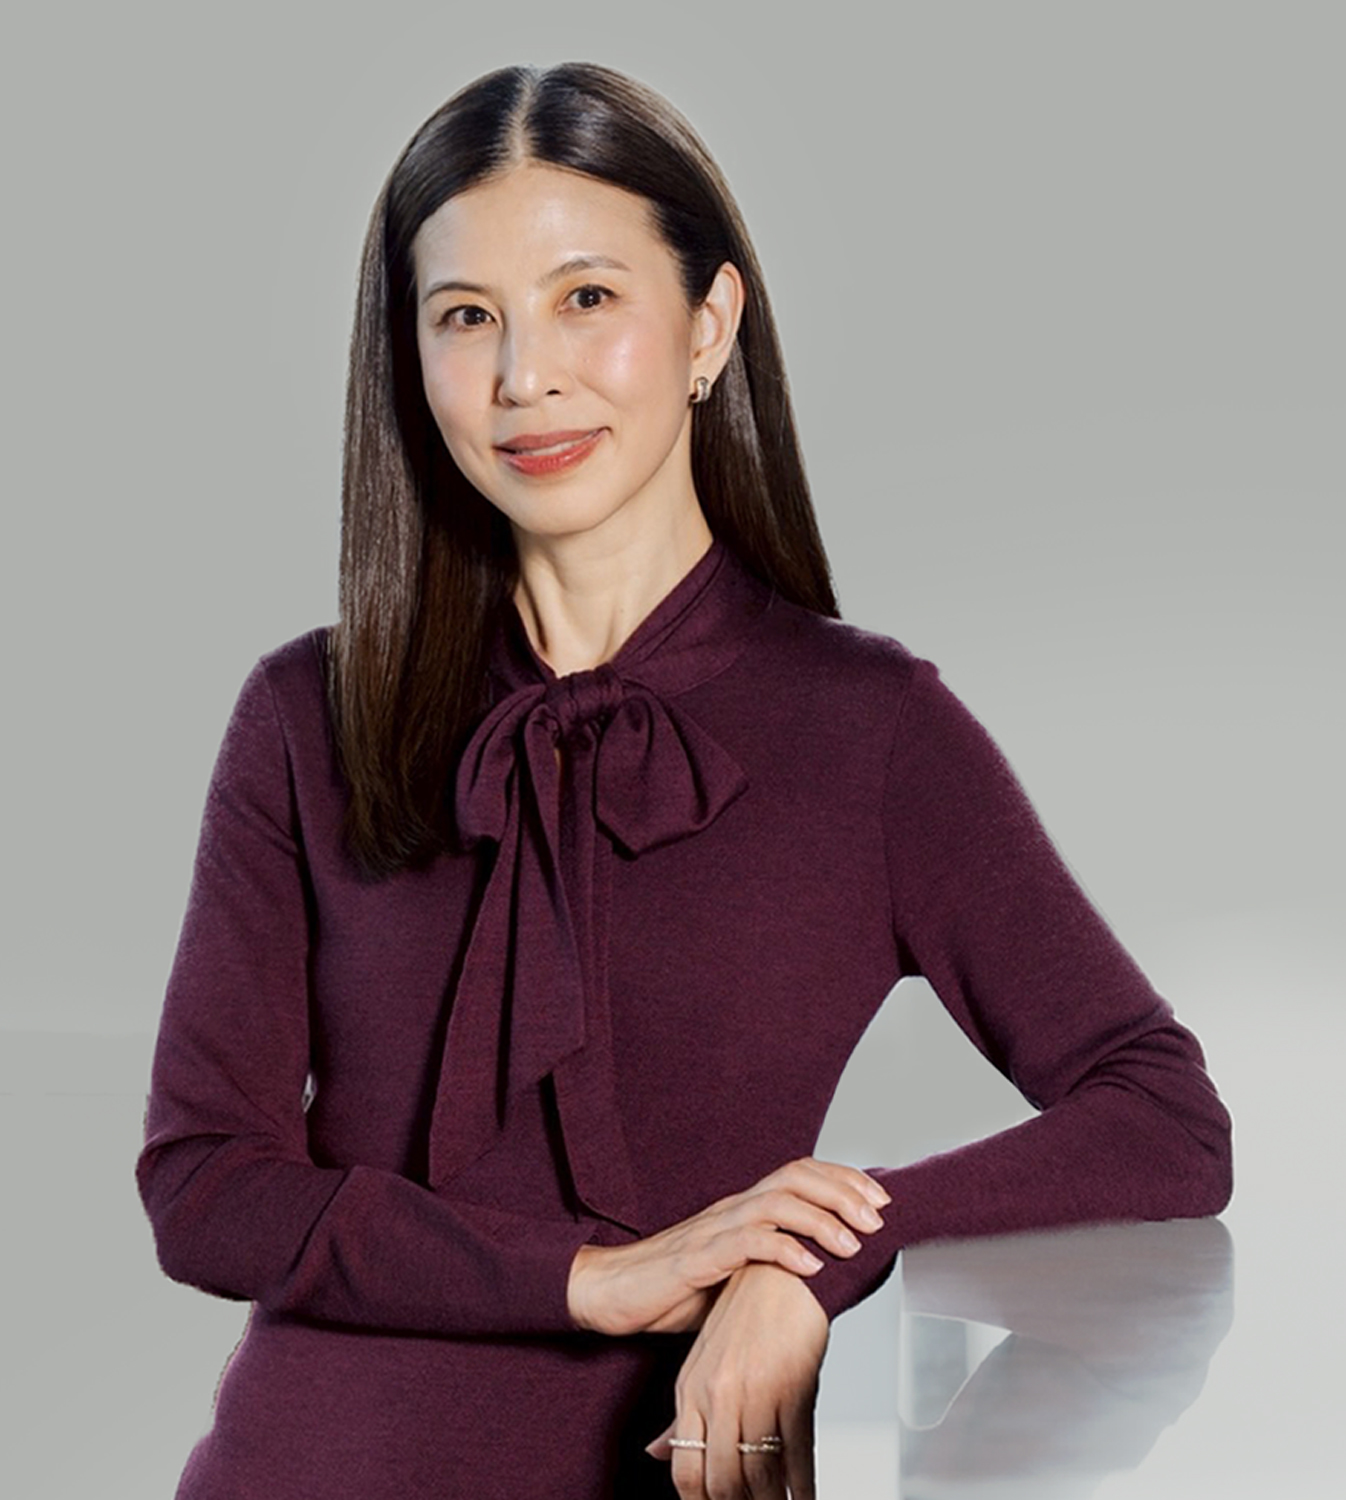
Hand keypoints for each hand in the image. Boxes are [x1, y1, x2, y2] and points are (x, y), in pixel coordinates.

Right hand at [567, 1157, 888, 1335]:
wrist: (609, 1291)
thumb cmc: (671, 1288)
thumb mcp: (734, 1277)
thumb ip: (771, 1271)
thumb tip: (824, 1286)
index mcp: (743, 1209)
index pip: (800, 1174)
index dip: (843, 1179)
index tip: (879, 1199)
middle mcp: (732, 1209)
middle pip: (796, 1178)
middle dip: (843, 1192)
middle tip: (877, 1218)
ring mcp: (714, 1229)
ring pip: (776, 1204)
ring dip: (821, 1219)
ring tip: (852, 1243)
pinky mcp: (697, 1258)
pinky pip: (746, 1244)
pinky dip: (783, 1250)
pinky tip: (810, 1267)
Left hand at [646, 1262, 829, 1498]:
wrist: (780, 1273)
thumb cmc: (744, 1316)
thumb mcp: (702, 1363)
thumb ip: (681, 1415)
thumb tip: (655, 1454)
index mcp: (690, 1391)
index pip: (685, 1471)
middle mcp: (719, 1396)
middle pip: (721, 1482)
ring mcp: (756, 1394)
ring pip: (759, 1475)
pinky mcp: (793, 1389)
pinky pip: (798, 1455)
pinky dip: (802, 1487)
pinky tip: (804, 1499)